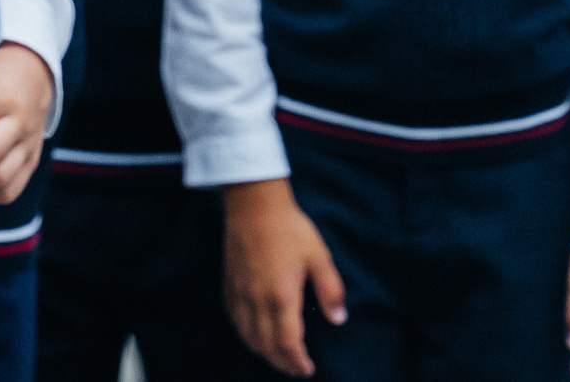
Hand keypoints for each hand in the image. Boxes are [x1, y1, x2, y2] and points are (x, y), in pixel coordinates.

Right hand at [222, 178, 345, 375]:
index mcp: (282, 296)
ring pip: (247, 335)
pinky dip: (245, 333)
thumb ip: (331, 291)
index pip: (288, 343)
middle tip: (296, 369)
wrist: (254, 204)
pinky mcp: (230, 282)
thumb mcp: (320, 257)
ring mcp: (240, 291)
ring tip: (277, 357)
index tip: (308, 369)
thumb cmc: (290, 228)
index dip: (297, 362)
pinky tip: (253, 332)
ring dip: (262, 351)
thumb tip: (339, 319)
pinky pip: (234, 317)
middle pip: (266, 345)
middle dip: (281, 363)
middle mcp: (257, 299)